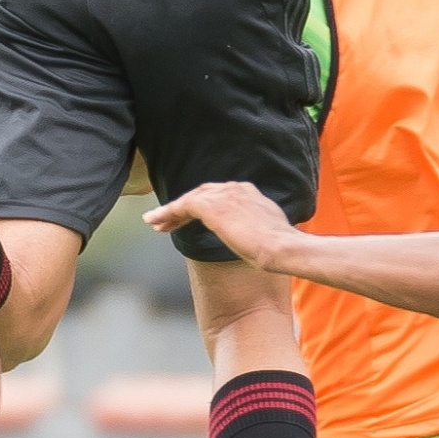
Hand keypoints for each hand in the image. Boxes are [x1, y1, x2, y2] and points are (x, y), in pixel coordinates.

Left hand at [144, 180, 297, 268]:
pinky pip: (182, 206)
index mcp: (249, 192)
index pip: (218, 195)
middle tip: (166, 220)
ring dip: (170, 211)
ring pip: (189, 199)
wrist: (283, 248)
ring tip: (155, 222)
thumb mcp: (268, 231)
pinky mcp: (212, 207)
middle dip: (183, 206)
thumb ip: (256, 227)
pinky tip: (155, 222)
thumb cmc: (281, 248)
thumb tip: (254, 236)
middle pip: (201, 194)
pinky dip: (167, 212)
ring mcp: (223, 196)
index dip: (201, 206)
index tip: (189, 218)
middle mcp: (235, 189)